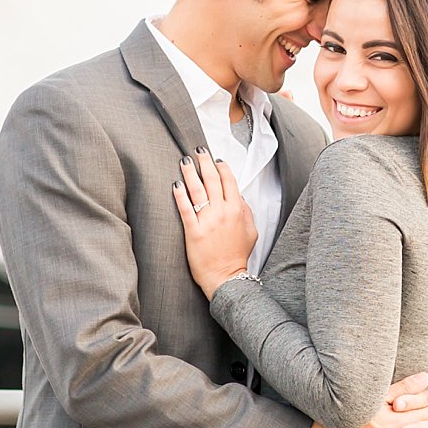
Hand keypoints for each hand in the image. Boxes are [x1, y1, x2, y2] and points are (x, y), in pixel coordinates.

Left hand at [171, 150, 256, 296]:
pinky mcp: (193, 231)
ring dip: (190, 172)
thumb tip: (237, 195)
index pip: (229, 181)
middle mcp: (222, 212)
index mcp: (237, 210)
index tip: (216, 159)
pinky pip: (185, 208)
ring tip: (184, 161)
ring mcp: (207, 221)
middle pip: (212, 180)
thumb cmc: (237, 255)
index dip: (222, 167)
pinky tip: (175, 184)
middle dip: (204, 162)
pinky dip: (180, 195)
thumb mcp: (251, 231)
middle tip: (197, 151)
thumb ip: (245, 211)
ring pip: (197, 190)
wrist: (226, 277)